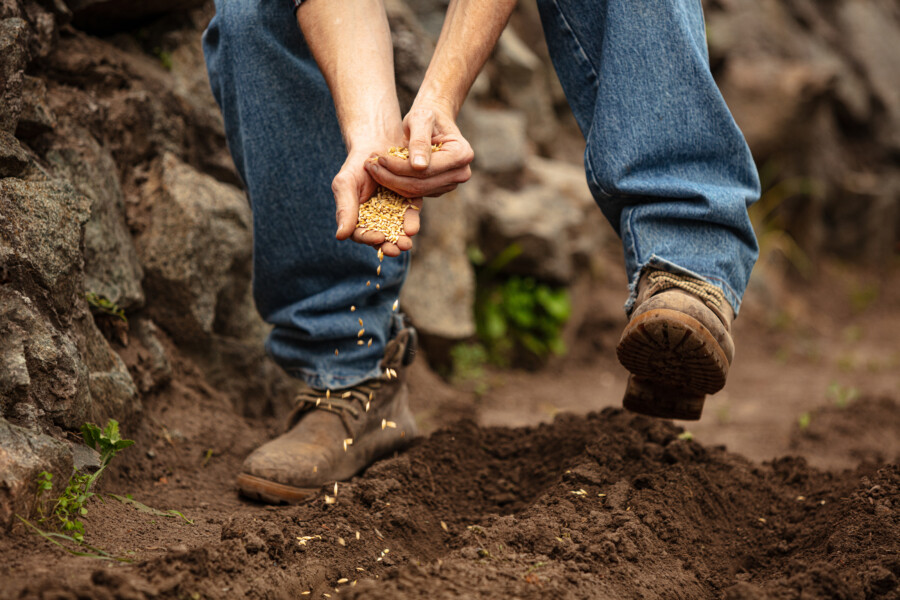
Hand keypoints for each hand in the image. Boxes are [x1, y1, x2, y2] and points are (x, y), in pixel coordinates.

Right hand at [332, 136, 423, 256]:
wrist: (377, 143)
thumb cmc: (357, 164)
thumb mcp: (346, 184)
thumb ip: (345, 209)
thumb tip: (340, 236)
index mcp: (356, 217)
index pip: (360, 233)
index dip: (368, 238)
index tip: (378, 238)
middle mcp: (375, 218)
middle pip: (381, 237)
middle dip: (389, 244)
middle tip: (398, 248)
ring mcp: (392, 212)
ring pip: (396, 230)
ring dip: (401, 238)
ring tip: (407, 243)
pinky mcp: (408, 203)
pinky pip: (410, 215)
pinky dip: (411, 222)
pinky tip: (413, 227)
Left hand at [364, 105, 473, 198]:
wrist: (432, 120)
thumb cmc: (427, 115)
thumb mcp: (420, 119)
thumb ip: (420, 141)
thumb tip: (419, 166)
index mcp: (462, 154)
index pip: (425, 170)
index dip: (399, 167)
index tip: (379, 157)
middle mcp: (461, 173)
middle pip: (420, 185)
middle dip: (391, 177)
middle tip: (369, 164)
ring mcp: (450, 184)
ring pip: (415, 192)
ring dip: (390, 182)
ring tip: (372, 166)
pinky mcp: (438, 189)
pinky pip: (414, 192)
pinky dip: (395, 183)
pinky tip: (383, 171)